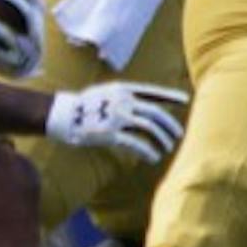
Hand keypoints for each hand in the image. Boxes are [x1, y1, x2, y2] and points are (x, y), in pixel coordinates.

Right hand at [46, 83, 188, 162]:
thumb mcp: (105, 93)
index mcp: (123, 89)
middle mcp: (122, 100)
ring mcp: (117, 116)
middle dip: (170, 124)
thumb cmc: (83, 105)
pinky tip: (153, 158)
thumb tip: (141, 106)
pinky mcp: (110, 133)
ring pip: (149, 127)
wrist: (61, 114)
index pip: (152, 91)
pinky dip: (148, 151)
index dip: (170, 96)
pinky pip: (136, 143)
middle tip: (178, 135)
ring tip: (167, 148)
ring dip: (161, 139)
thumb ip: (123, 97)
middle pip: (155, 112)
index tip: (185, 100)